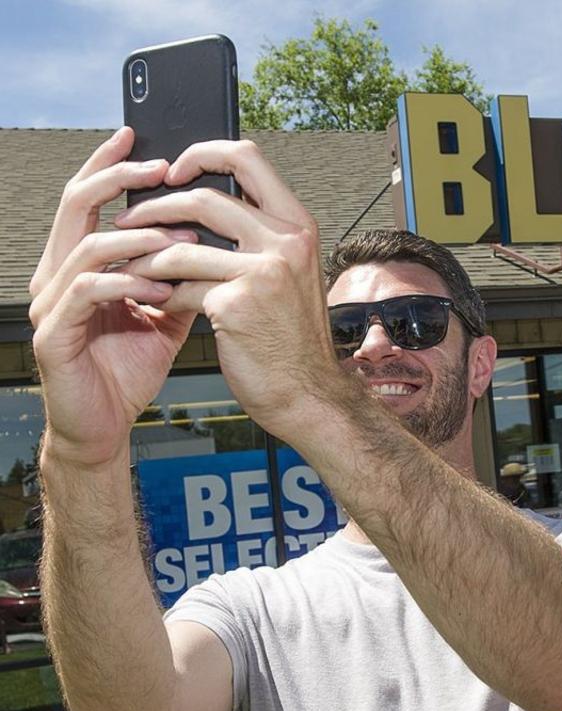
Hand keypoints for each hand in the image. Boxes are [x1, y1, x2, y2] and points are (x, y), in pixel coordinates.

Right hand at [29, 127, 197, 467]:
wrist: (108, 424)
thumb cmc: (129, 367)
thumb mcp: (166, 311)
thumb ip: (180, 272)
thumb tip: (215, 235)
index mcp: (79, 264)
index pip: (89, 200)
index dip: (109, 165)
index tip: (140, 137)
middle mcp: (56, 276)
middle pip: (75, 206)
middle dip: (117, 180)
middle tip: (159, 168)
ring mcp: (49, 304)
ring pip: (86, 247)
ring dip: (137, 238)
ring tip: (179, 238)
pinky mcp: (52, 334)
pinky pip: (89, 292)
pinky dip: (127, 282)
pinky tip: (161, 285)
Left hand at [110, 140, 334, 436]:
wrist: (308, 390)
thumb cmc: (292, 336)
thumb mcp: (289, 272)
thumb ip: (258, 236)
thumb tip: (203, 205)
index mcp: (297, 225)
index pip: (247, 158)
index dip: (203, 153)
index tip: (174, 170)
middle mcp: (285, 241)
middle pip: (203, 197)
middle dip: (154, 207)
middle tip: (130, 220)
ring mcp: (263, 272)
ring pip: (181, 246)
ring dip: (145, 258)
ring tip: (132, 267)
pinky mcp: (236, 305)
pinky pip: (180, 287)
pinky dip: (161, 295)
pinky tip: (157, 304)